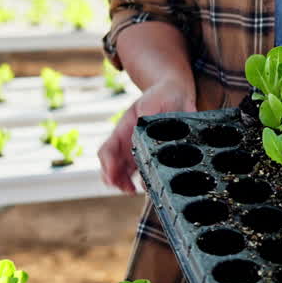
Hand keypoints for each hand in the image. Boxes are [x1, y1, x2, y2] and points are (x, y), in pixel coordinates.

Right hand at [99, 78, 195, 192]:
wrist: (174, 92)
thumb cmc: (161, 95)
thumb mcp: (152, 104)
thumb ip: (146, 120)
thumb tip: (143, 137)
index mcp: (123, 130)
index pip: (107, 151)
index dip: (108, 166)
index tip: (112, 177)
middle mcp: (128, 143)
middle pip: (112, 166)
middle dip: (115, 179)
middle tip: (126, 189)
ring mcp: (138, 150)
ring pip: (125, 172)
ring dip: (126, 183)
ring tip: (134, 190)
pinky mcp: (152, 154)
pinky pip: (143, 171)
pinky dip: (143, 180)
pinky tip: (149, 186)